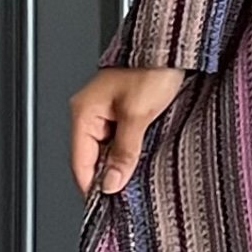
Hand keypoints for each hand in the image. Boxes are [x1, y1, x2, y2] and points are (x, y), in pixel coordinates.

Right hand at [69, 65, 189, 195]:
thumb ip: (124, 152)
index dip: (92, 186)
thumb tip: (111, 182)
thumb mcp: (138, 116)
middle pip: (93, 158)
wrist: (173, 46)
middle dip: (110, 175)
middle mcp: (91, 112)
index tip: (105, 206)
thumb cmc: (152, 68)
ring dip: (123, 162)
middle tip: (129, 194)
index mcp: (84, 111)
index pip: (79, 162)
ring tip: (140, 174)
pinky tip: (145, 156)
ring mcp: (106, 111)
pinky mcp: (123, 110)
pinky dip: (131, 150)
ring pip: (109, 150)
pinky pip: (121, 139)